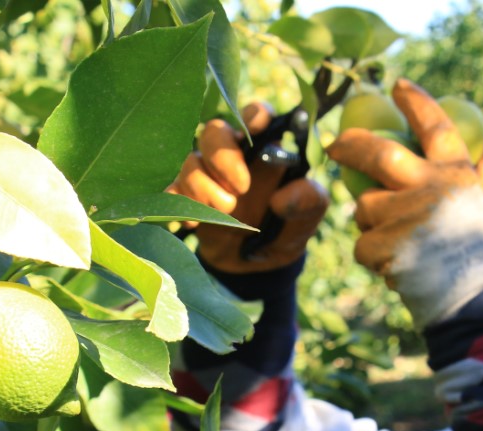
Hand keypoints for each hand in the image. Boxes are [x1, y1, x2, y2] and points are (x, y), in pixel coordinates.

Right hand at [168, 103, 329, 273]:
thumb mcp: (310, 213)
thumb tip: (283, 197)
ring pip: (190, 162)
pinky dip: (180, 203)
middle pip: (213, 131)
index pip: (255, 115)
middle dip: (223, 158)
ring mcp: (205, 174)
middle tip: (242, 188)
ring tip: (227, 211)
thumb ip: (308, 200)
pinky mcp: (186, 197)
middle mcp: (231, 153)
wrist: (259, 263)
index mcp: (263, 147)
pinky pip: (171, 189)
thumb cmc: (287, 226)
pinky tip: (195, 223)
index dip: (252, 115)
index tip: (256, 128)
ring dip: (205, 188)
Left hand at [326, 79, 482, 327]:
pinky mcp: (382, 245)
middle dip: (350, 145)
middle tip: (336, 146)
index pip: (433, 124)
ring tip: (401, 246)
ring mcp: (402, 215)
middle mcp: (427, 186)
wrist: (480, 308)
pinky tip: (398, 269)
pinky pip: (362, 245)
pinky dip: (374, 258)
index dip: (415, 101)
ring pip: (364, 208)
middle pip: (374, 151)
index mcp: (458, 174)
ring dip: (372, 223)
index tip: (397, 86)